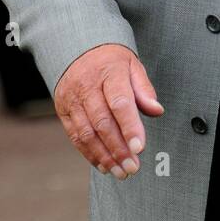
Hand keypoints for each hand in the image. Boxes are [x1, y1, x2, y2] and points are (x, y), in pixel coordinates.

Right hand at [54, 43, 163, 177]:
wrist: (77, 48)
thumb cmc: (111, 61)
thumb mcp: (132, 65)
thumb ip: (144, 89)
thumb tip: (157, 110)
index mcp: (109, 71)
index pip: (120, 102)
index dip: (130, 127)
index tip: (139, 147)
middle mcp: (87, 85)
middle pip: (102, 122)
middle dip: (118, 149)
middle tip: (133, 167)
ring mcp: (72, 98)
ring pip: (86, 133)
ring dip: (105, 157)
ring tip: (121, 172)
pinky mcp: (62, 110)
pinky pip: (75, 136)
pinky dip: (90, 154)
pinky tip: (104, 165)